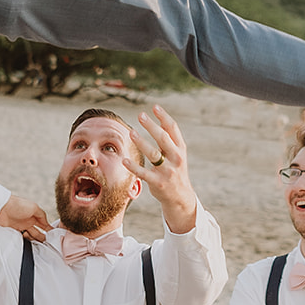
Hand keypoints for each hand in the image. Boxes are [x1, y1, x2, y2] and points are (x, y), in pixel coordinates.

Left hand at [0, 194, 49, 241]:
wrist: (1, 207)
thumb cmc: (18, 205)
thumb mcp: (34, 208)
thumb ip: (42, 215)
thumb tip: (47, 224)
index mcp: (35, 215)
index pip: (45, 224)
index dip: (50, 230)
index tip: (55, 237)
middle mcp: (29, 221)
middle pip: (38, 232)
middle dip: (43, 238)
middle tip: (47, 243)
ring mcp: (21, 226)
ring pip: (31, 236)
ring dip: (34, 239)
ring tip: (35, 241)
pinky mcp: (14, 231)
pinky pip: (22, 238)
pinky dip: (25, 240)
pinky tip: (26, 241)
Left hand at [125, 105, 197, 233]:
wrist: (181, 197)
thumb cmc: (175, 171)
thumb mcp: (177, 155)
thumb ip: (170, 140)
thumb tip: (159, 119)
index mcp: (180, 149)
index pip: (173, 129)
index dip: (164, 117)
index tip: (154, 106)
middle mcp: (176, 158)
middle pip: (163, 138)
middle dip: (152, 126)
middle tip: (140, 115)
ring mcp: (167, 171)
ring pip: (153, 154)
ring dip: (142, 142)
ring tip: (131, 132)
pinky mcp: (158, 183)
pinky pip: (144, 173)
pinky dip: (133, 167)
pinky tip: (124, 160)